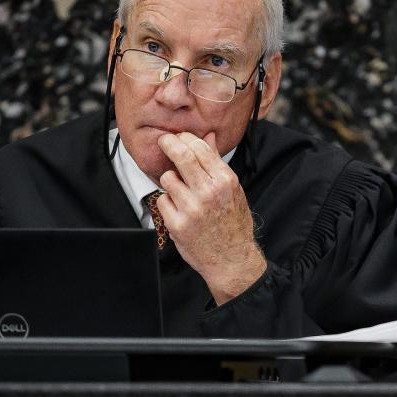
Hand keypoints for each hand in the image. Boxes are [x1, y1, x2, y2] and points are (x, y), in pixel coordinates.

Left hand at [155, 131, 266, 304]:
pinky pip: (162, 200)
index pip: (200, 148)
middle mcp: (209, 193)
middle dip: (168, 143)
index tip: (179, 137)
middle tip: (164, 141)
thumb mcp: (233, 190)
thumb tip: (208, 138)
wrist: (231, 259)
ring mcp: (192, 208)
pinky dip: (168, 202)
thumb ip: (217, 164)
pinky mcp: (177, 224)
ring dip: (170, 180)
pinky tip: (179, 209)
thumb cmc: (233, 224)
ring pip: (168, 178)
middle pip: (180, 156)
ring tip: (180, 190)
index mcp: (226, 181)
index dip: (185, 138)